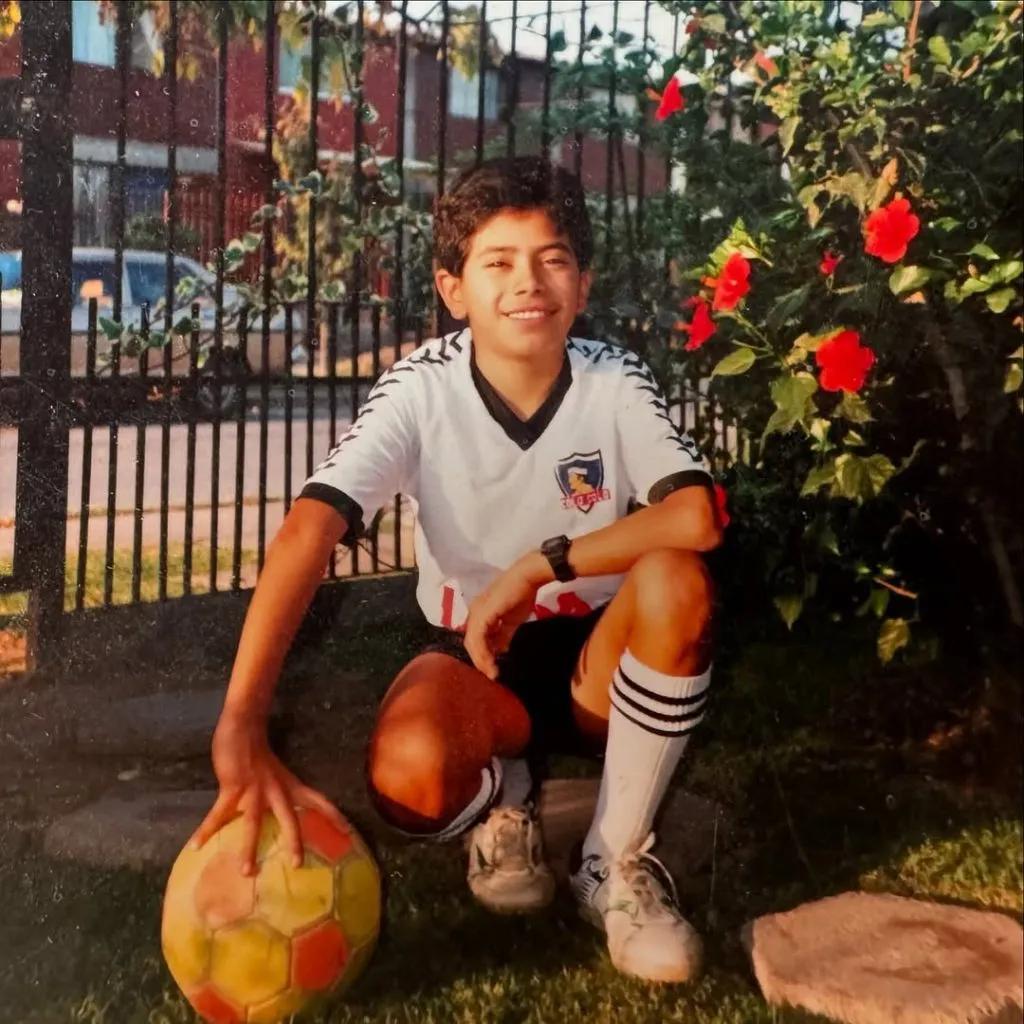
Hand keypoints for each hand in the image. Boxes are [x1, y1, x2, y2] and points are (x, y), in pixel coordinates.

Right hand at [189, 710, 347, 875]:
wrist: (243, 725)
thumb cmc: (256, 749)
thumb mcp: (273, 772)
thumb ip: (274, 790)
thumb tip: (269, 810)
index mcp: (288, 784)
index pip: (317, 800)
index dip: (332, 814)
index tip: (348, 830)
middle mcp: (275, 789)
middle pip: (290, 818)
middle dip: (294, 842)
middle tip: (297, 865)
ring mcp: (254, 790)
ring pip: (254, 824)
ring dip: (249, 849)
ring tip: (246, 872)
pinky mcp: (232, 788)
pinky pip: (217, 814)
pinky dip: (206, 830)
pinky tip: (195, 845)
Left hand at [464, 554, 549, 678]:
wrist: (527, 578)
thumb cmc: (521, 595)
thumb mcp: (511, 621)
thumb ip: (504, 635)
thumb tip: (500, 651)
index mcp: (479, 613)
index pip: (474, 638)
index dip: (481, 655)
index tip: (492, 668)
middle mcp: (474, 613)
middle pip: (470, 642)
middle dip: (480, 661)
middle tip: (491, 675)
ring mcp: (477, 612)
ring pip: (472, 642)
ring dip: (481, 660)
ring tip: (492, 672)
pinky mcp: (483, 613)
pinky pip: (479, 637)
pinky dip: (484, 652)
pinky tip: (492, 662)